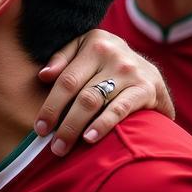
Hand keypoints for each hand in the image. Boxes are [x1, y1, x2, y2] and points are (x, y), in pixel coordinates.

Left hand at [35, 29, 174, 155]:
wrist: (151, 70)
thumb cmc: (106, 62)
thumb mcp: (84, 47)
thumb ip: (62, 58)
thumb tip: (44, 76)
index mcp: (94, 44)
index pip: (66, 79)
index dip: (50, 105)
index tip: (39, 128)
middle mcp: (113, 55)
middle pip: (79, 93)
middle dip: (62, 122)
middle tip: (52, 146)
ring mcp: (131, 72)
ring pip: (95, 101)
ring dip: (76, 127)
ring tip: (63, 147)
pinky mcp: (147, 89)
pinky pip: (120, 109)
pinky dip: (103, 124)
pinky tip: (89, 138)